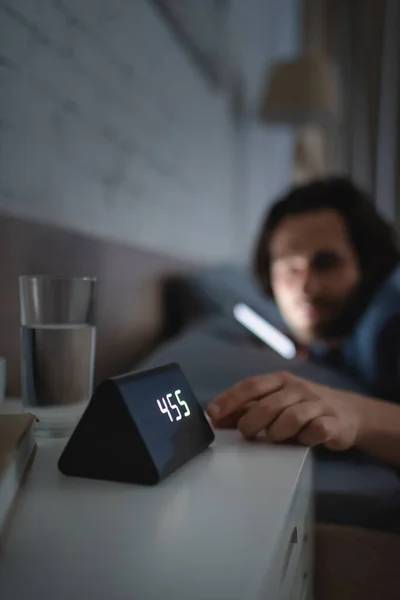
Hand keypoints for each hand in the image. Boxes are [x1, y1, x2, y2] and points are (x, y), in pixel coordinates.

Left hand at [207, 372, 363, 450]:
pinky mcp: (333, 421)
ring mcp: (317, 403)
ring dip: (277, 433)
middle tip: (248, 435)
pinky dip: (305, 439)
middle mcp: (298, 387)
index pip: (251, 386)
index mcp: (280, 380)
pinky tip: (302, 441)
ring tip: (276, 439)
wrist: (350, 413)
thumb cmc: (303, 408)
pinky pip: (315, 430)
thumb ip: (246, 409)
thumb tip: (215, 417)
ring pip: (290, 418)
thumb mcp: (275, 404)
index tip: (212, 413)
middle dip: (251, 423)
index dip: (229, 399)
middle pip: (267, 404)